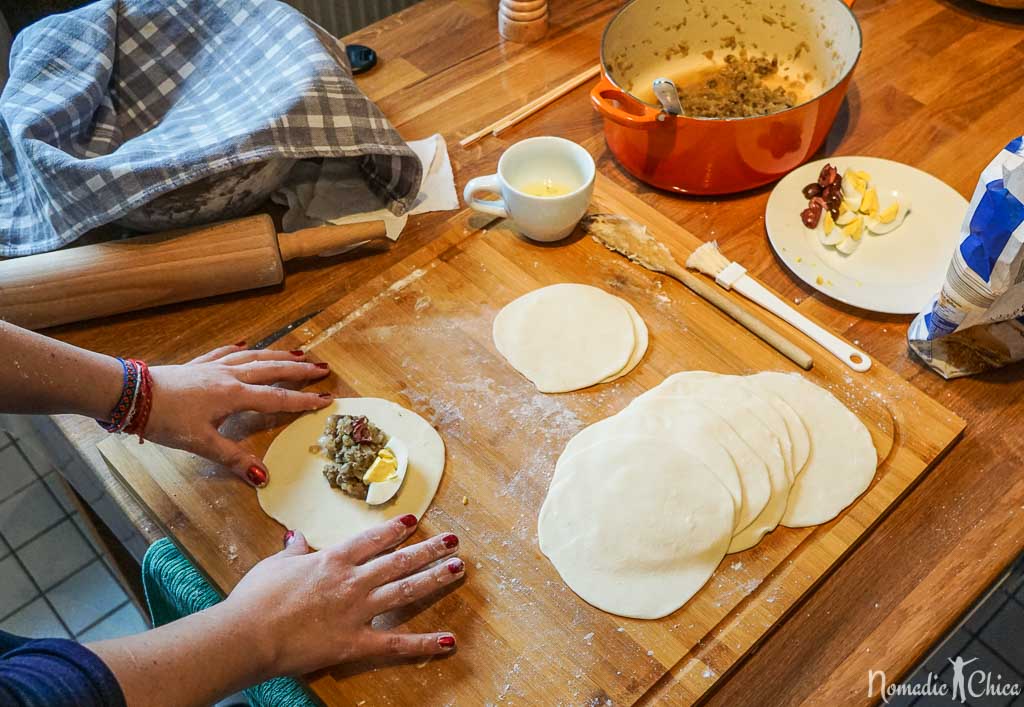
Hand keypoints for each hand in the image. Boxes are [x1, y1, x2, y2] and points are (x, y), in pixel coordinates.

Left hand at [145, 343, 331, 485]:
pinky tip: (245, 344)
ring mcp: (213, 367)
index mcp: (234, 395)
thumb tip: (264, 477)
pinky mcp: (197, 365)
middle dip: (298, 369)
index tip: (326, 399)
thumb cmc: (165, 419)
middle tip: (322, 368)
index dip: (303, 400)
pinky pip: (225, 353)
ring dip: (277, 354)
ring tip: (296, 351)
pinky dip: (239, 348)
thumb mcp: (200, 443)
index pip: (277, 398)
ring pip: (253, 357)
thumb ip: (233, 458)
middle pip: (271, 369)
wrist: (131, 395)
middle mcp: (229, 376)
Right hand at [224, 516, 463, 675]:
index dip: (394, 530)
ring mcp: (357, 611)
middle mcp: (352, 580)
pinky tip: (448, 640)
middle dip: (428, 549)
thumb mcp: (274, 565)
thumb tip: (296, 537)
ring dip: (434, 578)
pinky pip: (396, 642)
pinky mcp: (356, 642)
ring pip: (405, 590)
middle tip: (453, 541)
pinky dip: (423, 643)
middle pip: (398, 560)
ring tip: (458, 568)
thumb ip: (293, 552)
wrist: (249, 633)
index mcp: (332, 559)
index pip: (371, 540)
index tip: (414, 521)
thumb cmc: (256, 598)